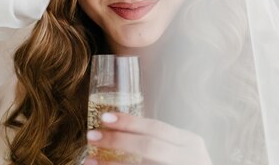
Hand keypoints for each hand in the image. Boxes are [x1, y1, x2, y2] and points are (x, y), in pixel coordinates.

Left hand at [84, 112, 212, 164]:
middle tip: (91, 136)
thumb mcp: (180, 151)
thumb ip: (159, 142)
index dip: (129, 122)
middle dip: (117, 140)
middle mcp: (190, 158)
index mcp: (189, 143)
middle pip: (148, 146)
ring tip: (89, 161)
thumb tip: (117, 131)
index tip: (104, 118)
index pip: (156, 127)